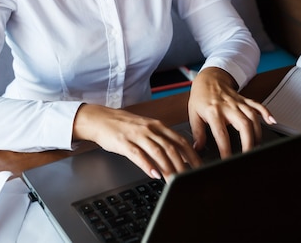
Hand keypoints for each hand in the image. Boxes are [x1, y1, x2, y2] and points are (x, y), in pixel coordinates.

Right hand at [73, 104, 201, 180]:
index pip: (180, 140)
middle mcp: (149, 129)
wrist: (101, 119)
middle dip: (183, 165)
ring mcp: (137, 135)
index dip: (192, 155)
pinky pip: (138, 155)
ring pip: (157, 152)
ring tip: (174, 181)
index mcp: (157, 125)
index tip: (199, 167)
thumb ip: (161, 140)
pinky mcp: (124, 142)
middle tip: (190, 178)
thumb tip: (179, 157)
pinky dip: (148, 165)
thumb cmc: (124, 125)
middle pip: (171, 147)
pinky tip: (154, 174)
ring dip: (168, 168)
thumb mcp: (146, 129)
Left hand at [188, 67, 276, 157]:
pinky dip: (267, 113)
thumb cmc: (201, 96)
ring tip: (257, 147)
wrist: (208, 78)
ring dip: (257, 133)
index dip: (225, 150)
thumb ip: (197, 132)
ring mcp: (238, 103)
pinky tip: (272, 121)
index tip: (228, 160)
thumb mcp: (193, 113)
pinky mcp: (245, 100)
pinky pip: (258, 105)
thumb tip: (198, 148)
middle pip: (243, 124)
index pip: (221, 133)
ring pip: (253, 117)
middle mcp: (228, 106)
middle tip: (248, 156)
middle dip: (248, 142)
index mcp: (213, 111)